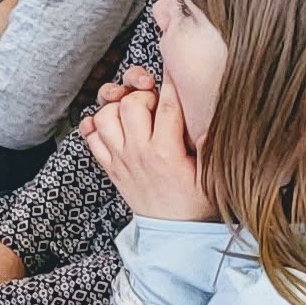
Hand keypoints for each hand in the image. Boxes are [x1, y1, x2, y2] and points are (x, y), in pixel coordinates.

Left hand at [81, 78, 212, 222]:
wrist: (177, 236)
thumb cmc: (201, 203)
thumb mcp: (215, 174)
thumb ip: (212, 143)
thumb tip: (216, 112)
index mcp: (167, 152)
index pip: (168, 104)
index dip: (173, 81)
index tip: (176, 68)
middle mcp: (138, 153)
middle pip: (130, 103)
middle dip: (144, 93)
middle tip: (157, 98)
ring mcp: (119, 159)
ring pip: (104, 115)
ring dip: (118, 106)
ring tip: (136, 109)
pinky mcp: (109, 167)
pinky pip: (89, 137)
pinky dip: (95, 124)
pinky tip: (113, 123)